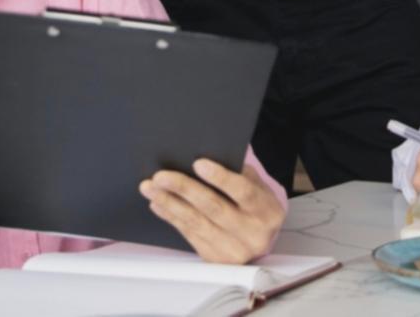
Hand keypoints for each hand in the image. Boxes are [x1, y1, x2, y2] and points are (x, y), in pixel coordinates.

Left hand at [141, 159, 284, 263]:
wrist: (261, 236)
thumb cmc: (255, 202)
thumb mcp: (256, 185)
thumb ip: (237, 173)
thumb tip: (200, 160)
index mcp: (268, 211)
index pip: (243, 192)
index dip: (220, 178)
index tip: (198, 163)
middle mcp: (253, 235)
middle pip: (214, 208)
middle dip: (185, 189)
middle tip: (162, 176)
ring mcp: (234, 251)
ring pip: (197, 223)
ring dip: (170, 203)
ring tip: (151, 188)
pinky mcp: (215, 259)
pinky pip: (189, 234)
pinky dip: (171, 217)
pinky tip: (159, 203)